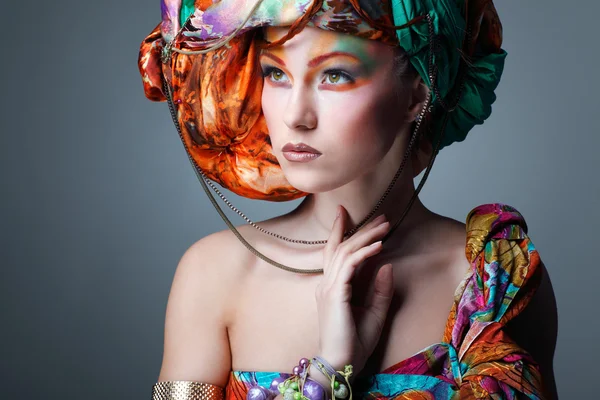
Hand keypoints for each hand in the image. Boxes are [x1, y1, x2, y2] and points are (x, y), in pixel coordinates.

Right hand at [314, 205, 394, 375]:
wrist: (341, 364)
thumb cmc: (355, 343)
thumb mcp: (375, 313)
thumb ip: (380, 290)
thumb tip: (387, 265)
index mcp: (332, 287)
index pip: (335, 252)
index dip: (341, 231)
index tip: (347, 213)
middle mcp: (327, 283)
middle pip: (342, 247)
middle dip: (361, 229)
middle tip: (381, 217)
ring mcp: (329, 287)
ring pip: (346, 251)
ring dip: (366, 236)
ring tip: (385, 226)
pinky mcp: (335, 294)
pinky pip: (350, 265)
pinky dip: (365, 253)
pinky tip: (379, 246)